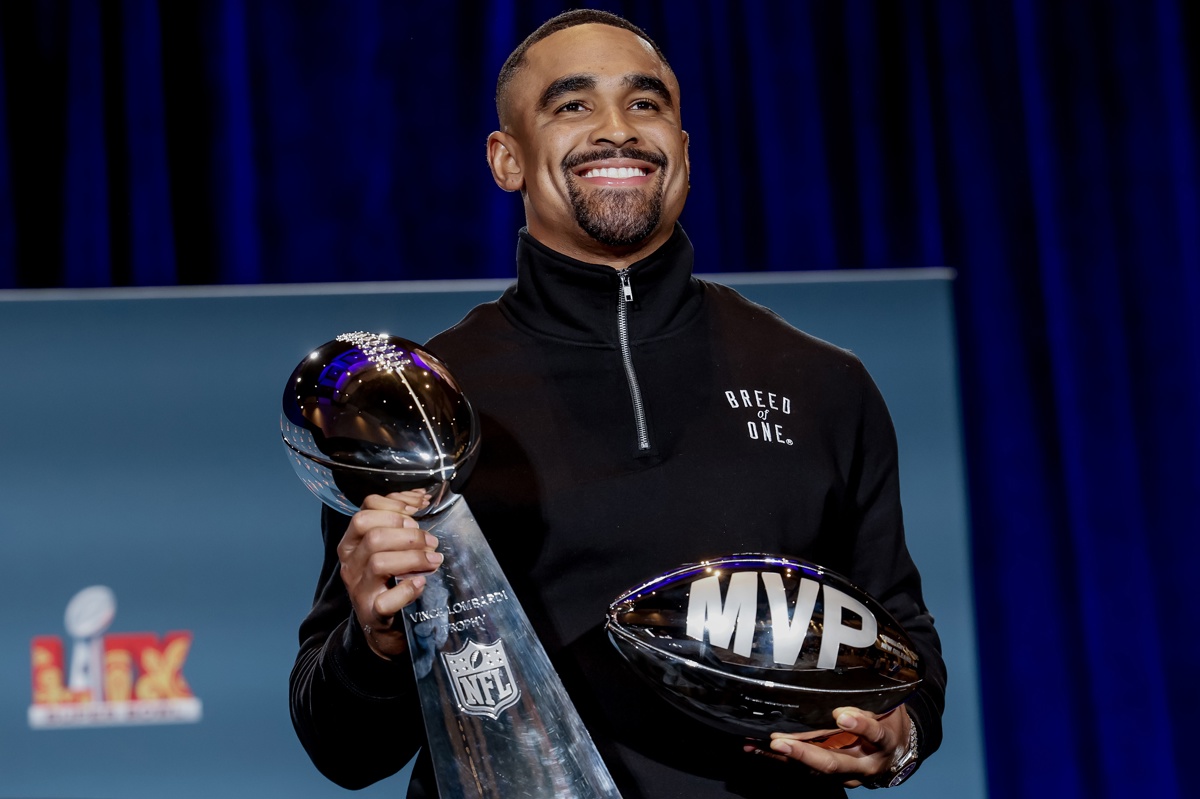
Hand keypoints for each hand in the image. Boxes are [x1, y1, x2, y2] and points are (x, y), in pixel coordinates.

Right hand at [337, 490, 440, 659]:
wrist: (382, 625)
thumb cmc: (388, 579)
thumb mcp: (387, 548)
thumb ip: (398, 522)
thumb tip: (419, 497)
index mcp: (352, 544)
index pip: (363, 514)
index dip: (392, 508)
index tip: (415, 512)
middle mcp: (351, 564)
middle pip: (373, 536)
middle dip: (408, 535)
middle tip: (431, 542)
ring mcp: (359, 590)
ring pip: (380, 563)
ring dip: (413, 557)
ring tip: (434, 559)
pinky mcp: (373, 614)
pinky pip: (386, 601)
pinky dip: (407, 590)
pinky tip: (421, 583)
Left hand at [755, 705, 912, 787]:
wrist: (895, 750)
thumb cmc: (889, 721)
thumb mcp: (887, 708)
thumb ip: (868, 704)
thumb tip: (841, 699)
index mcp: (883, 743)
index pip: (875, 734)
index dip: (861, 726)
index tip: (842, 715)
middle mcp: (864, 765)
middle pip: (834, 763)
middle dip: (804, 753)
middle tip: (780, 742)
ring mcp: (846, 774)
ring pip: (813, 770)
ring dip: (784, 758)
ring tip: (757, 746)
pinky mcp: (830, 776)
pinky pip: (804, 770)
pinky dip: (780, 760)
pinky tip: (757, 749)